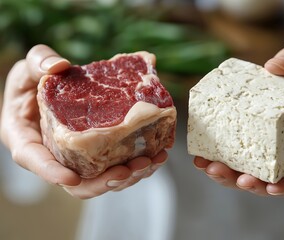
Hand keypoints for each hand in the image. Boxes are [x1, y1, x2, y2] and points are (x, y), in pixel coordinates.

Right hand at [0, 44, 167, 198]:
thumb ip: (38, 64)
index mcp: (29, 141)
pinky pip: (117, 165)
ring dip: (129, 175)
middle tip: (129, 168)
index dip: (53, 173)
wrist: (47, 92)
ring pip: (103, 178)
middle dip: (105, 180)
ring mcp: (80, 157)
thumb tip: (59, 66)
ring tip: (152, 160)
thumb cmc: (30, 85)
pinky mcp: (99, 152)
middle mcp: (56, 156)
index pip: (38, 162)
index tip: (72, 177)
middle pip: (78, 182)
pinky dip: (138, 163)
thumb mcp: (26, 72)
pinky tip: (157, 153)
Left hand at [193, 46, 283, 195]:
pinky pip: (251, 167)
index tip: (271, 187)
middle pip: (275, 185)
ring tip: (206, 166)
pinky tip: (206, 157)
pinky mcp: (271, 161)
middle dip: (247, 182)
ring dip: (230, 176)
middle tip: (219, 171)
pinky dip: (230, 164)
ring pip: (258, 180)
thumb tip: (273, 64)